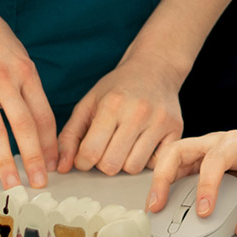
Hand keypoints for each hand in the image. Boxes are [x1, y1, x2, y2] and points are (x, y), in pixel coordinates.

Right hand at [0, 0, 56, 188]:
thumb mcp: (20, 56)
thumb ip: (28, 87)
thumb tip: (39, 124)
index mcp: (26, 72)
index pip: (44, 115)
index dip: (51, 143)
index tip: (56, 164)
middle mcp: (5, 82)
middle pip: (25, 127)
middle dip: (35, 158)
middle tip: (41, 183)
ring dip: (6, 162)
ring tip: (13, 184)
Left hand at [57, 52, 183, 175]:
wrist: (155, 69)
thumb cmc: (119, 88)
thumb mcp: (88, 104)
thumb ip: (70, 136)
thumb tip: (60, 167)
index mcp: (112, 105)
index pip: (90, 153)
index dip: (82, 162)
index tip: (84, 157)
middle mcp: (138, 113)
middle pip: (112, 165)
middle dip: (103, 163)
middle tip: (105, 150)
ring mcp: (160, 122)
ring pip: (134, 168)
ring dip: (124, 163)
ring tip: (123, 147)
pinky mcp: (176, 130)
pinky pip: (156, 164)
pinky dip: (146, 161)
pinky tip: (141, 146)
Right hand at [147, 131, 236, 236]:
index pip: (214, 159)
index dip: (206, 184)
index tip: (205, 210)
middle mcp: (218, 142)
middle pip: (181, 150)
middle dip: (165, 177)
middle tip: (159, 205)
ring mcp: (206, 149)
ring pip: (172, 156)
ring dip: (159, 180)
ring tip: (154, 207)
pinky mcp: (200, 161)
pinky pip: (176, 166)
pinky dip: (165, 182)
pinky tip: (162, 201)